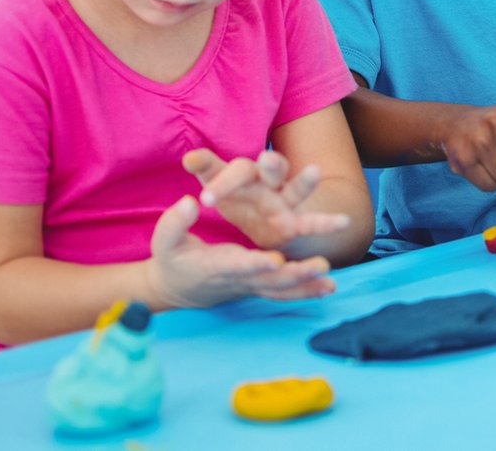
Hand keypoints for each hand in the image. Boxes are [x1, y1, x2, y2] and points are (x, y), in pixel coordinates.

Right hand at [145, 196, 334, 309]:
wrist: (178, 287)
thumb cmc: (172, 258)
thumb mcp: (165, 240)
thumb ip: (175, 222)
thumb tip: (190, 202)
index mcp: (215, 265)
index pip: (237, 265)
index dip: (255, 265)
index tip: (275, 260)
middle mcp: (238, 278)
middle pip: (268, 280)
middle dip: (295, 274)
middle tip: (320, 265)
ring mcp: (251, 285)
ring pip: (280, 289)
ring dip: (306, 285)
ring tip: (330, 281)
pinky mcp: (259, 287)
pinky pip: (284, 293)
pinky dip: (306, 292)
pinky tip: (329, 287)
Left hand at [183, 149, 350, 254]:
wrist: (264, 224)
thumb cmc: (237, 200)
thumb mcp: (218, 188)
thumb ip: (208, 171)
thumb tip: (189, 156)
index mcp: (245, 174)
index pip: (234, 168)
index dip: (219, 174)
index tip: (196, 172)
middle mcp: (268, 182)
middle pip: (270, 169)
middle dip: (271, 164)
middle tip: (266, 160)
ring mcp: (285, 200)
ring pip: (296, 187)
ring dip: (304, 181)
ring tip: (314, 172)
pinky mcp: (295, 223)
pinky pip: (312, 222)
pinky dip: (327, 222)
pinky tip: (342, 221)